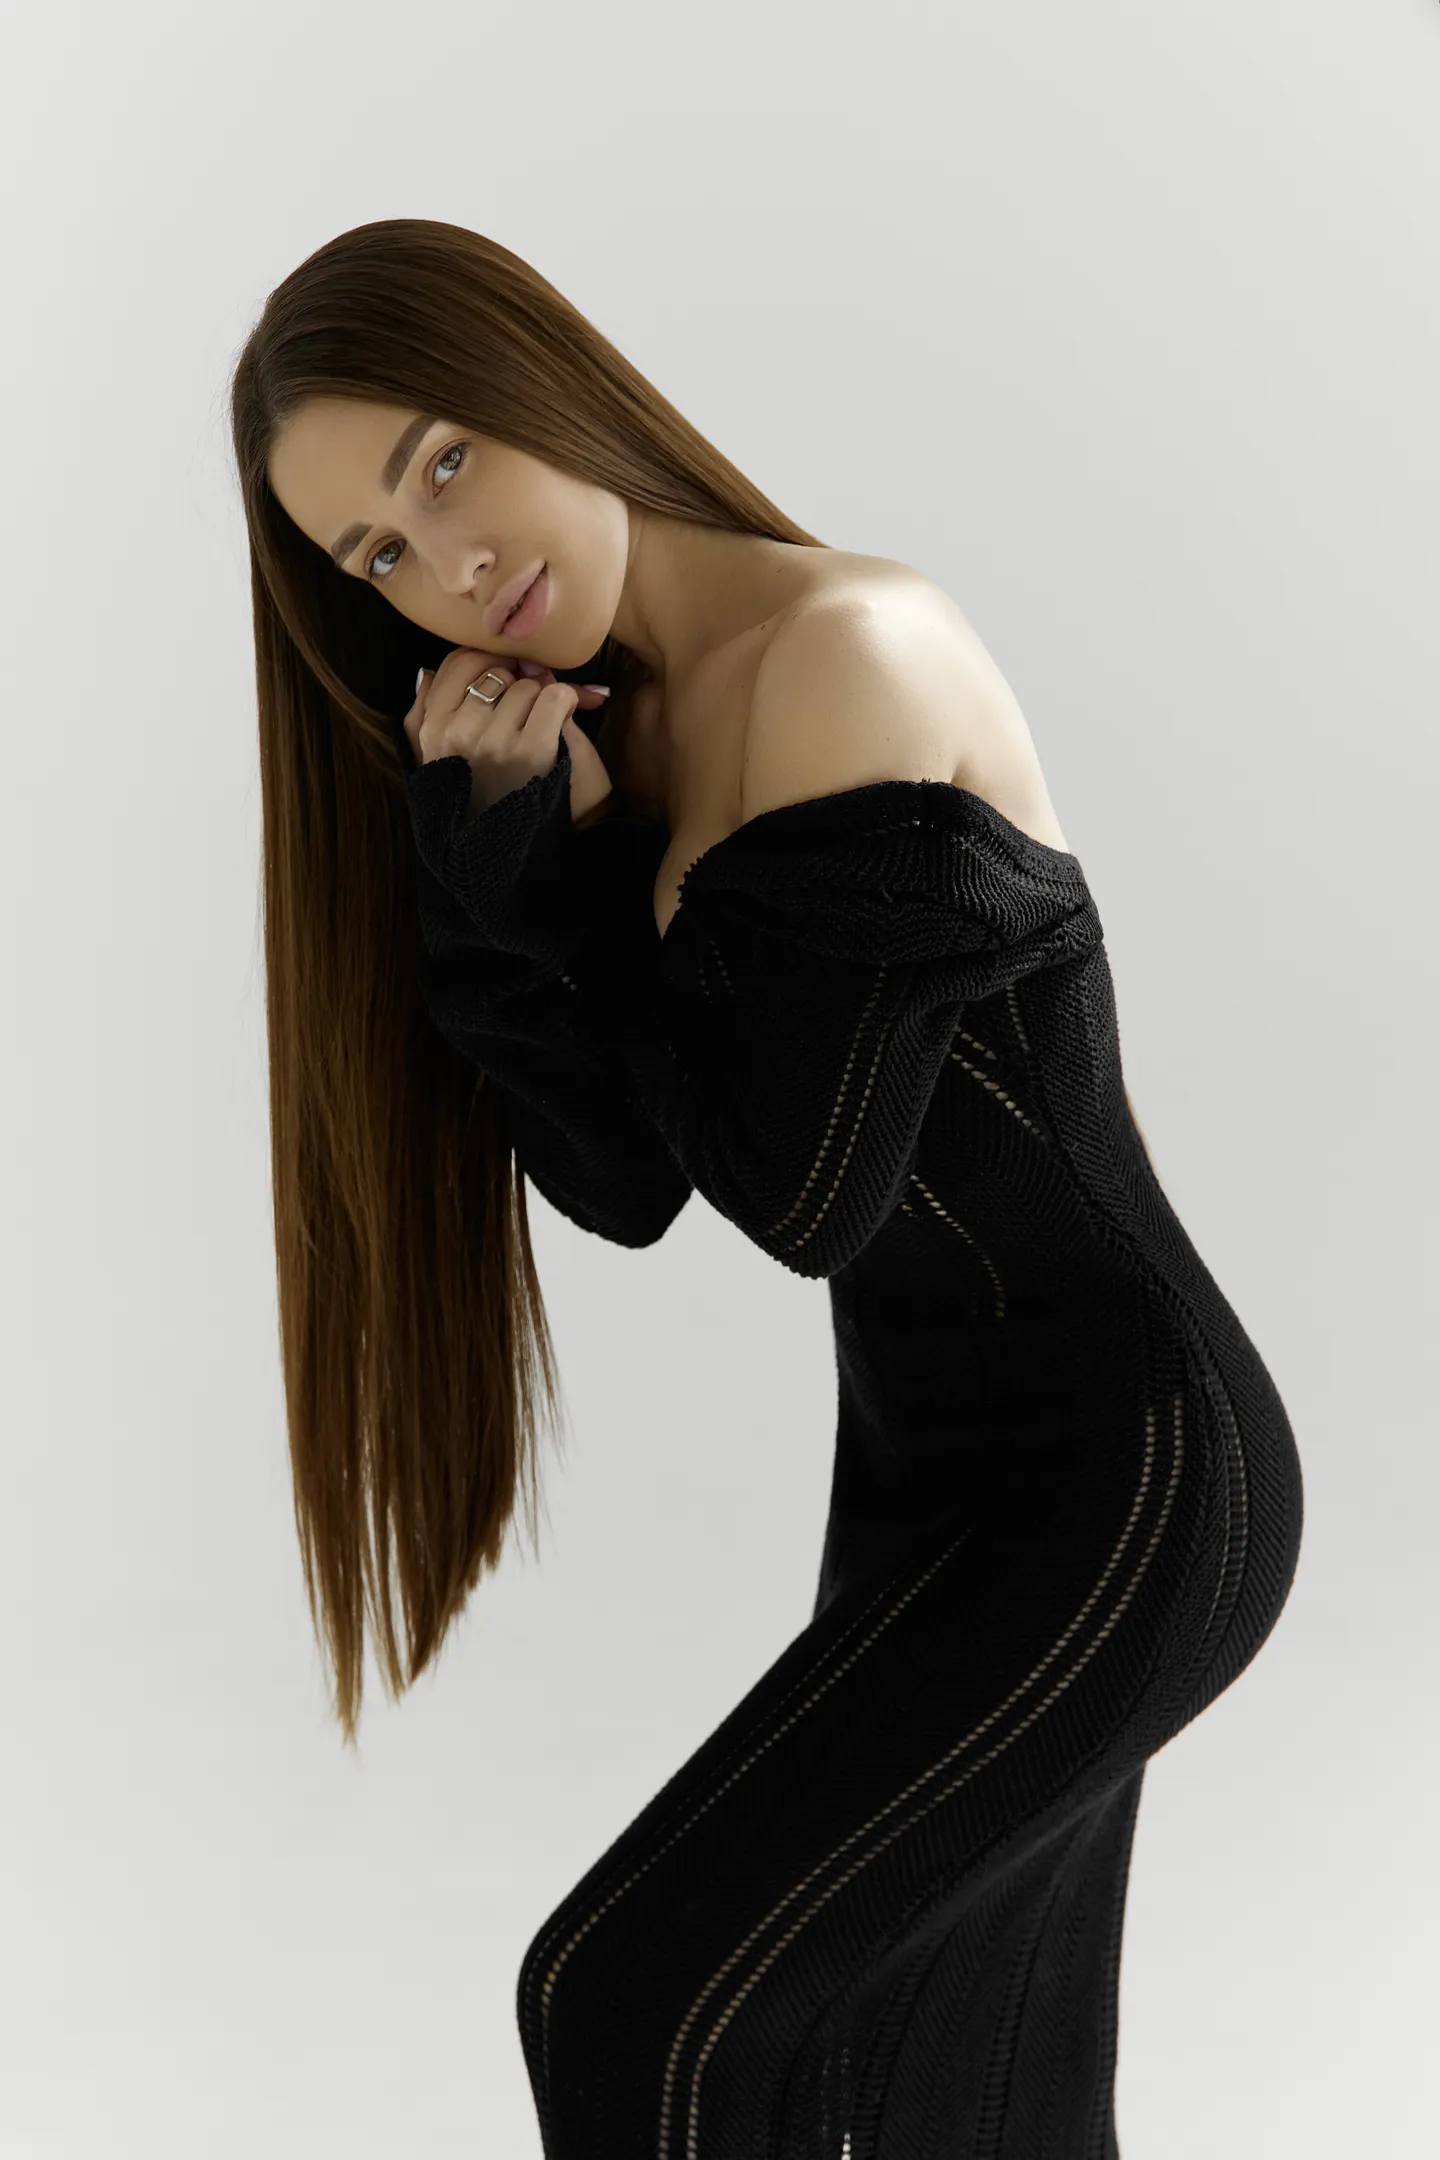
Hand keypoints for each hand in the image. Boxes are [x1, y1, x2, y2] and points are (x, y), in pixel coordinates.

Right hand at [402, 651, 613, 826]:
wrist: (524, 845)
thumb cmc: (483, 797)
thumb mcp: (437, 762)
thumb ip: (424, 716)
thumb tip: (426, 672)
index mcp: (431, 730)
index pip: (458, 662)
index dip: (489, 661)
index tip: (505, 678)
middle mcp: (457, 733)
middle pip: (497, 671)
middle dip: (517, 685)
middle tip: (524, 714)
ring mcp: (494, 741)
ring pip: (528, 685)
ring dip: (542, 701)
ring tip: (539, 729)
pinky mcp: (531, 750)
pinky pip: (554, 696)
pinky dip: (567, 703)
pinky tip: (564, 721)